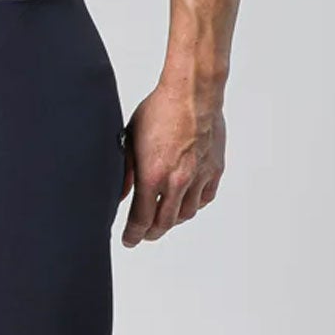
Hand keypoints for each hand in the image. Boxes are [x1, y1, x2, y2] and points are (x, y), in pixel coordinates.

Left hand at [119, 81, 225, 245]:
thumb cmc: (158, 110)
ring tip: (164, 218)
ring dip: (173, 220)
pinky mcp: (214, 170)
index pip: (141, 219)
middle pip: (164, 223)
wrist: (192, 94)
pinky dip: (194, 204)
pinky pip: (205, 198)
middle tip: (145, 235)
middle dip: (151, 232)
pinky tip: (186, 201)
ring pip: (186, 213)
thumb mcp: (130, 139)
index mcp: (152, 175)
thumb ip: (125, 171)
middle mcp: (177, 181)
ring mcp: (198, 177)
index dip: (133, 234)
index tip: (129, 240)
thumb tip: (120, 195)